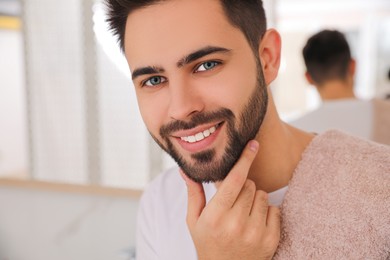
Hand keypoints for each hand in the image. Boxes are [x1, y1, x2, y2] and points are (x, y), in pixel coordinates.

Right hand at [180, 140, 279, 259]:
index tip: (253, 144)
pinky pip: (275, 209)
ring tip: (244, 214)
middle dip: (243, 187)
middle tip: (234, 202)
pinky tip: (255, 223)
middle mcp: (236, 224)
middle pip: (249, 185)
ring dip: (254, 199)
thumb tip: (185, 171)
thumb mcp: (194, 221)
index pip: (234, 180)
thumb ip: (193, 194)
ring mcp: (255, 233)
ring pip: (262, 195)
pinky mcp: (270, 239)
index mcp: (215, 216)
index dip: (244, 159)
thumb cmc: (208, 243)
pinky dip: (267, 212)